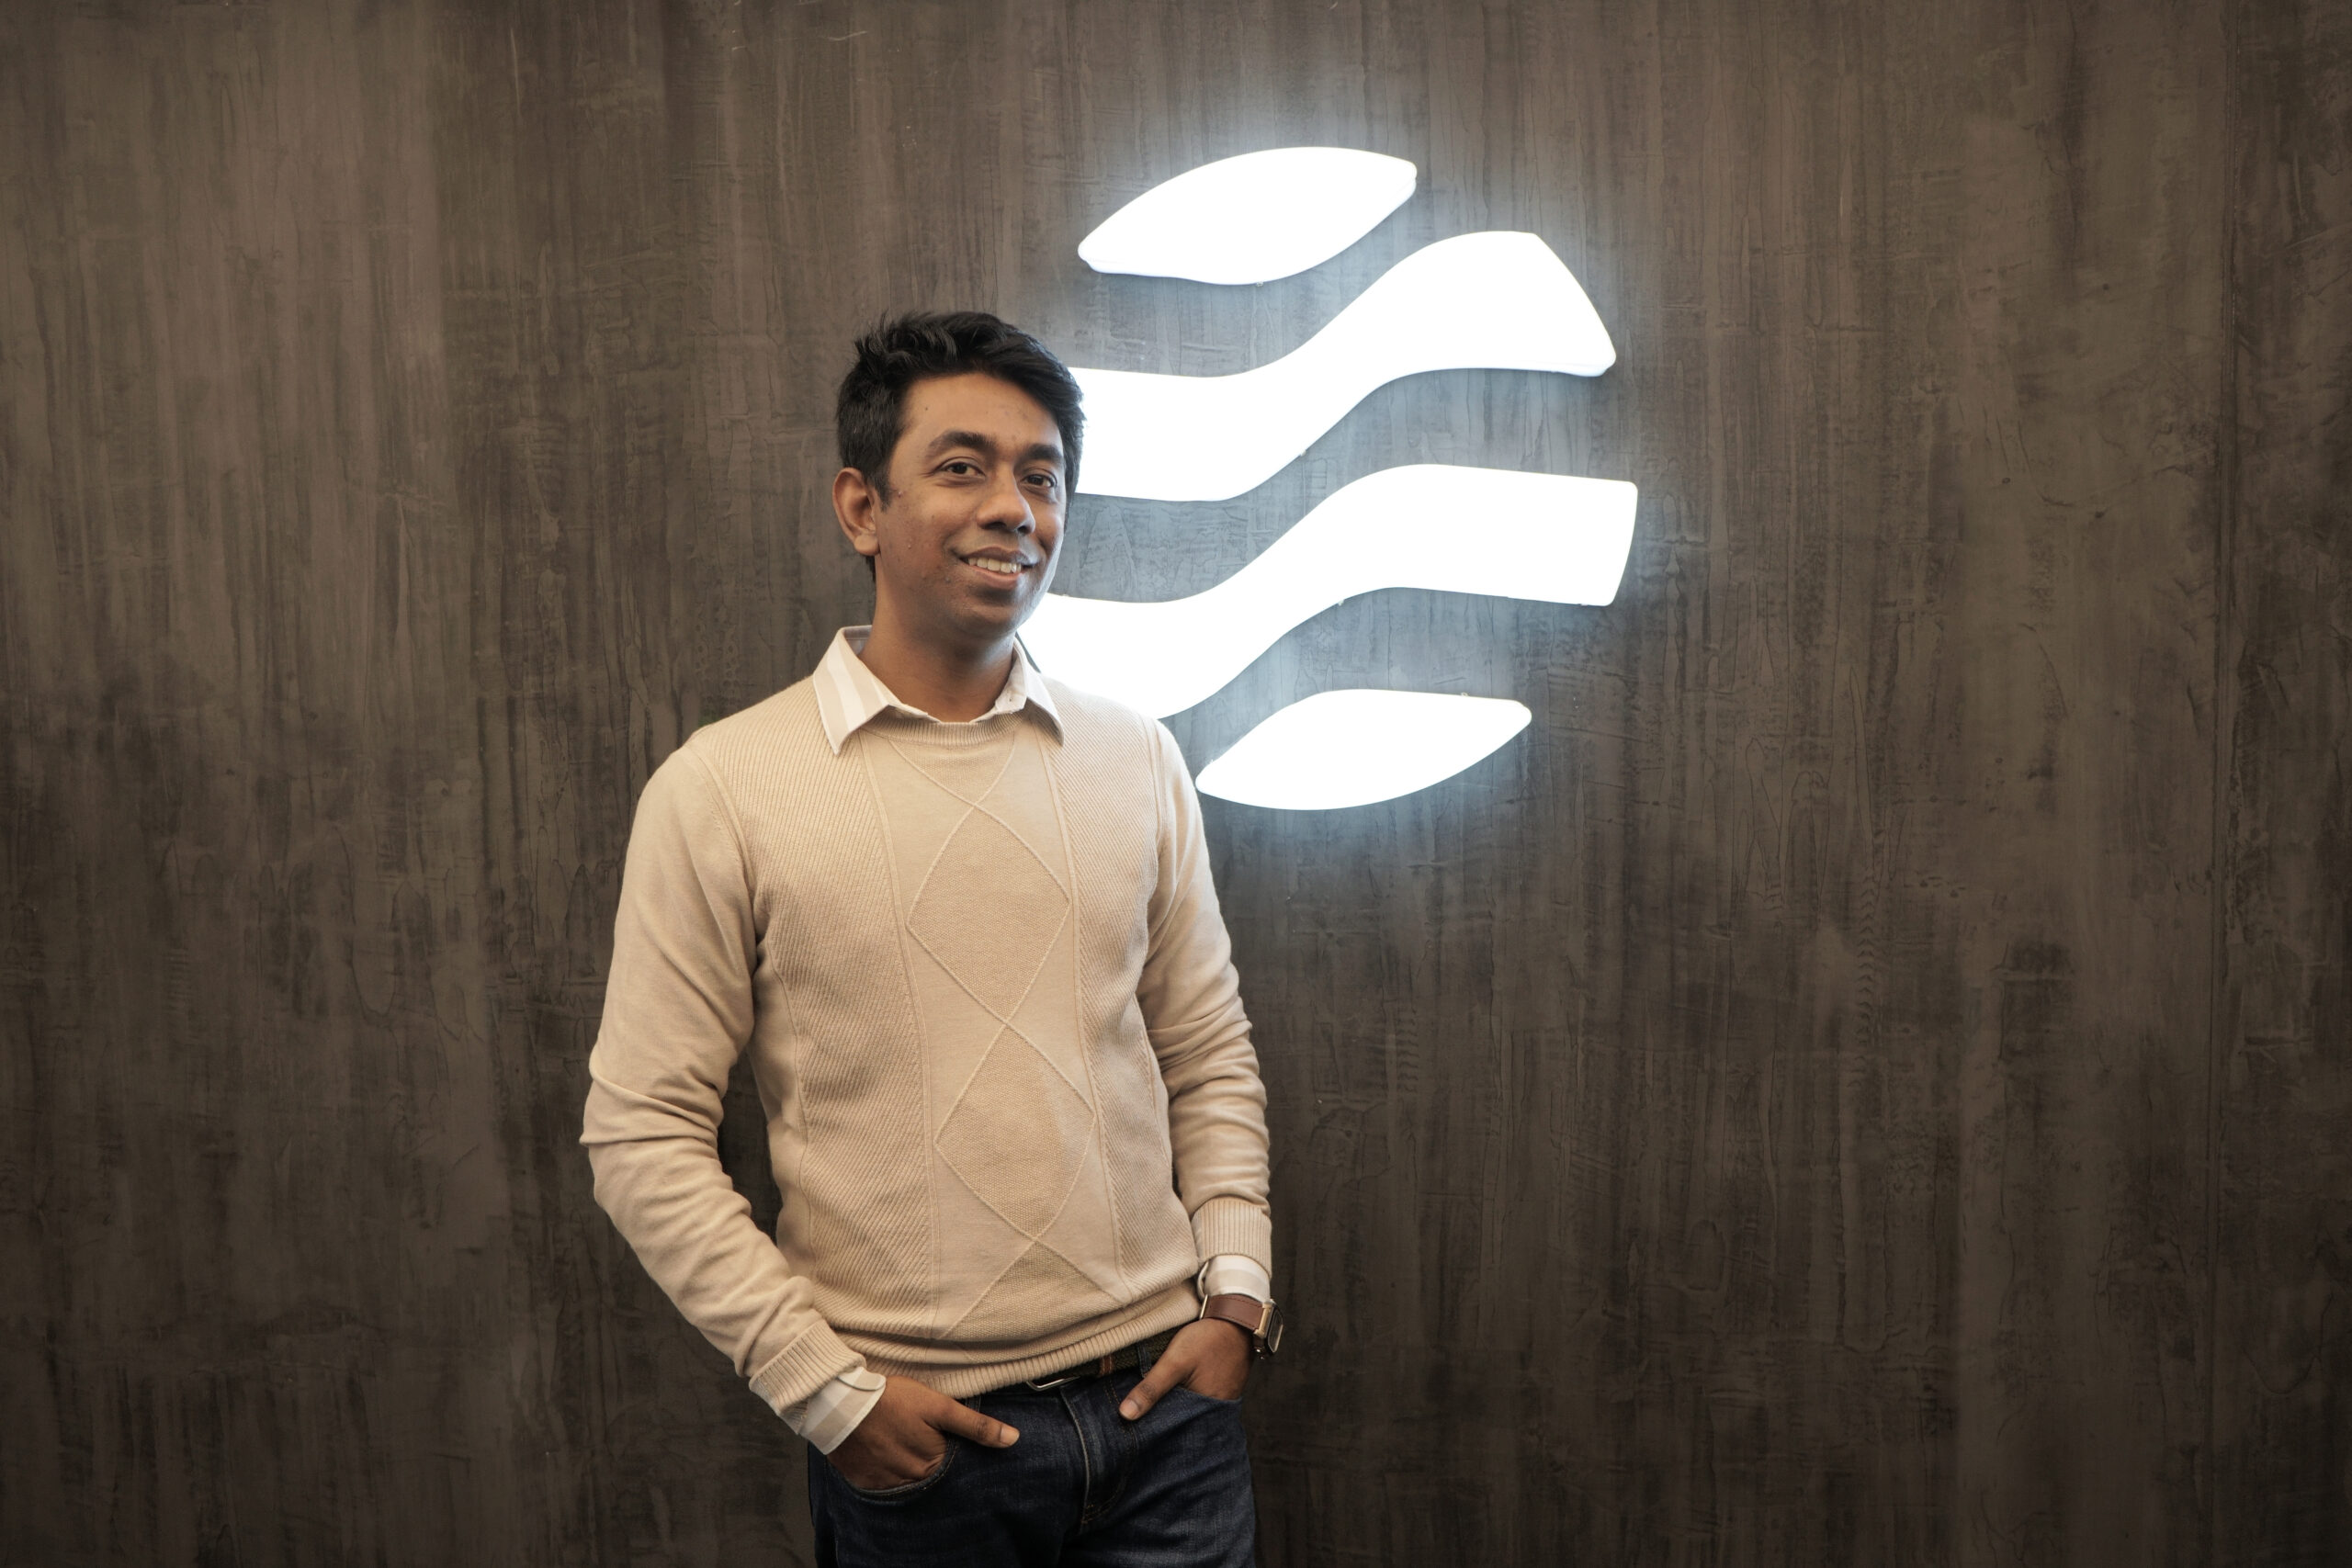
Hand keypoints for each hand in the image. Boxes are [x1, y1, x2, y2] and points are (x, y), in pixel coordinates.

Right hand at [826, 1375, 1018, 1490]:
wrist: (839, 1404)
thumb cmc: (892, 1400)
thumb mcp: (939, 1406)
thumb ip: (976, 1425)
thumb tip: (1012, 1440)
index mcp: (933, 1465)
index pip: (956, 1467)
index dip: (956, 1451)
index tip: (950, 1438)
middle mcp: (911, 1482)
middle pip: (933, 1477)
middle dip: (934, 1460)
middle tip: (924, 1437)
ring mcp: (887, 1485)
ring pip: (910, 1480)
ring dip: (911, 1466)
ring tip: (904, 1441)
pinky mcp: (866, 1483)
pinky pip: (886, 1483)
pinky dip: (890, 1469)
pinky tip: (887, 1450)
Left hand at [1118, 1318, 1250, 1419]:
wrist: (1237, 1321)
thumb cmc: (1208, 1340)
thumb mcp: (1175, 1361)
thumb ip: (1151, 1388)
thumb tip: (1125, 1414)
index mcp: (1203, 1412)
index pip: (1170, 1429)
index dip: (1151, 1425)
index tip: (1132, 1420)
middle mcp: (1213, 1413)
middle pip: (1179, 1421)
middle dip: (1160, 1416)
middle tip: (1139, 1408)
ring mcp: (1219, 1403)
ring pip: (1188, 1410)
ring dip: (1172, 1405)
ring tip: (1155, 1396)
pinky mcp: (1220, 1392)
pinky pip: (1198, 1400)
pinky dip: (1185, 1396)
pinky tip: (1175, 1387)